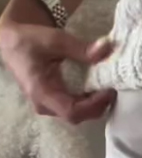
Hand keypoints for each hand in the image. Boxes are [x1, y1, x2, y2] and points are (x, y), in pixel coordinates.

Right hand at [0, 21, 115, 123]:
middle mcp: (44, 104)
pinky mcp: (52, 99)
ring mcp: (48, 104)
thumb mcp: (56, 40)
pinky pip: (73, 106)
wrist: (11, 42)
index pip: (72, 111)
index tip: (110, 89)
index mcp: (42, 93)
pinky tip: (99, 87)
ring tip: (110, 86)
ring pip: (76, 113)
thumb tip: (106, 49)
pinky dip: (88, 100)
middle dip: (98, 105)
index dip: (94, 104)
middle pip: (77, 116)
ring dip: (95, 104)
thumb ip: (81, 48)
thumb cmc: (30, 41)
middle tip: (114, 86)